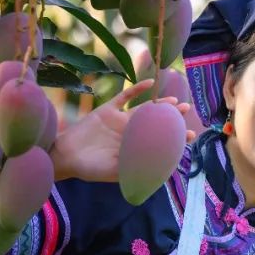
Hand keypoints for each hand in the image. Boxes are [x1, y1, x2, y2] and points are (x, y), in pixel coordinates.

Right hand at [49, 78, 195, 182]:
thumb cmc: (89, 168)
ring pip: (144, 109)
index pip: (158, 142)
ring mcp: (119, 120)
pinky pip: (125, 97)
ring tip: (175, 101)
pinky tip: (151, 82)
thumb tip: (158, 171)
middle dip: (171, 119)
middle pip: (155, 123)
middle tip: (187, 112)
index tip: (189, 136)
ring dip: (159, 104)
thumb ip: (134, 168)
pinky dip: (137, 89)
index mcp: (132, 148)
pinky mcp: (108, 109)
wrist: (65, 155)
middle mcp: (129, 134)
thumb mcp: (114, 172)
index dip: (173, 138)